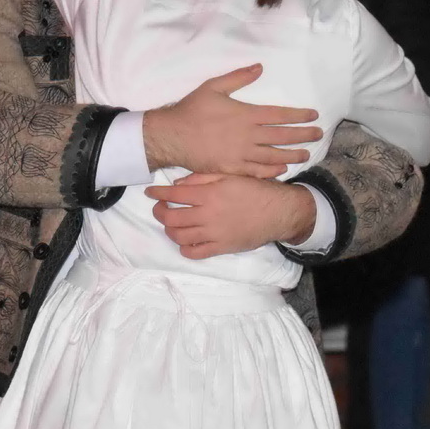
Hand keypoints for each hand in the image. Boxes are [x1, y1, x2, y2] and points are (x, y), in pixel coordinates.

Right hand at [144, 65, 321, 177]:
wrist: (171, 136)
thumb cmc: (191, 110)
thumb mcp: (213, 87)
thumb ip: (238, 78)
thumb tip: (259, 67)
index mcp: (245, 114)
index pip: (280, 115)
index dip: (299, 116)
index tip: (313, 116)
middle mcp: (246, 135)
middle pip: (282, 137)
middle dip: (303, 136)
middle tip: (318, 135)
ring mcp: (240, 154)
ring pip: (273, 156)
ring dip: (292, 154)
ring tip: (305, 154)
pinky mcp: (231, 168)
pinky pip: (256, 171)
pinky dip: (272, 170)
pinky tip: (282, 168)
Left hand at [144, 173, 314, 258]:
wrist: (279, 212)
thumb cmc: (256, 190)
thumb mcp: (231, 175)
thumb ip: (203, 178)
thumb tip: (178, 184)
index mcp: (210, 195)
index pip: (174, 195)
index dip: (158, 194)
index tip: (150, 193)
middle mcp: (208, 215)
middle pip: (171, 218)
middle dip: (159, 213)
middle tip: (159, 208)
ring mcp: (214, 234)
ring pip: (179, 236)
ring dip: (169, 230)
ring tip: (171, 224)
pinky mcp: (221, 248)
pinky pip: (194, 253)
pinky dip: (184, 247)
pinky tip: (185, 240)